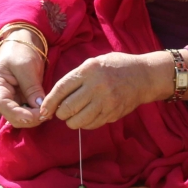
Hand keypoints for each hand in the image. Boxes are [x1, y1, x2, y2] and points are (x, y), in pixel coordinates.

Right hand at [0, 33, 48, 128]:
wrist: (22, 43)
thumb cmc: (21, 50)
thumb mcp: (26, 66)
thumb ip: (32, 87)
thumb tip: (40, 108)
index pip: (2, 105)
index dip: (19, 114)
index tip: (36, 116)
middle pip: (10, 114)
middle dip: (29, 118)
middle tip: (47, 114)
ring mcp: (8, 98)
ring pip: (19, 116)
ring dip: (33, 118)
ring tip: (48, 112)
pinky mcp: (18, 99)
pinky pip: (25, 111)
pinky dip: (35, 113)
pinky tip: (45, 110)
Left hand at [39, 51, 173, 130]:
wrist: (144, 76)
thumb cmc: (115, 67)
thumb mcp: (94, 63)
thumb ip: (76, 77)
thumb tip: (55, 97)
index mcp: (89, 70)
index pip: (61, 89)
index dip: (49, 102)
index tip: (44, 110)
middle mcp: (97, 86)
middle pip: (67, 108)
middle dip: (60, 113)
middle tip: (62, 111)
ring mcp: (106, 101)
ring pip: (78, 121)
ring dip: (72, 121)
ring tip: (75, 115)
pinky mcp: (113, 113)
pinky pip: (91, 125)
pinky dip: (85, 123)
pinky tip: (88, 116)